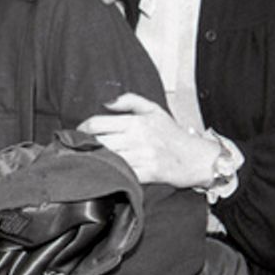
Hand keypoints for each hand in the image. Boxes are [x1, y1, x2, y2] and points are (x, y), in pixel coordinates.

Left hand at [77, 93, 219, 187]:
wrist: (196, 158)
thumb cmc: (173, 134)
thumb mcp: (153, 109)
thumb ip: (129, 100)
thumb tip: (106, 102)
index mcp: (136, 122)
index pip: (98, 124)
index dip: (82, 129)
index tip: (78, 133)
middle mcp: (137, 139)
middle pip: (99, 142)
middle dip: (85, 145)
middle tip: (77, 148)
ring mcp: (142, 157)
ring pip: (108, 158)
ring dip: (94, 159)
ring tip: (86, 159)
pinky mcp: (147, 174)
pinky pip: (122, 174)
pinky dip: (111, 173)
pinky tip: (104, 172)